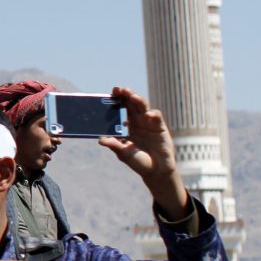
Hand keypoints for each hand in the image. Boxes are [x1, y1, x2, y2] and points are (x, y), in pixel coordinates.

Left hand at [97, 87, 189, 218]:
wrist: (156, 171)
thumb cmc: (138, 161)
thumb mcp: (124, 153)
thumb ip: (114, 145)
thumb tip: (100, 140)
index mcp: (125, 126)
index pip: (119, 109)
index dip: (116, 101)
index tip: (110, 94)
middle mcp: (136, 121)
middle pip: (130, 104)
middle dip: (125, 96)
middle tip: (120, 89)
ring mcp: (148, 123)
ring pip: (142, 107)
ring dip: (137, 100)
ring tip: (132, 96)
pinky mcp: (159, 127)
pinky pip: (156, 116)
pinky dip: (152, 114)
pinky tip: (148, 115)